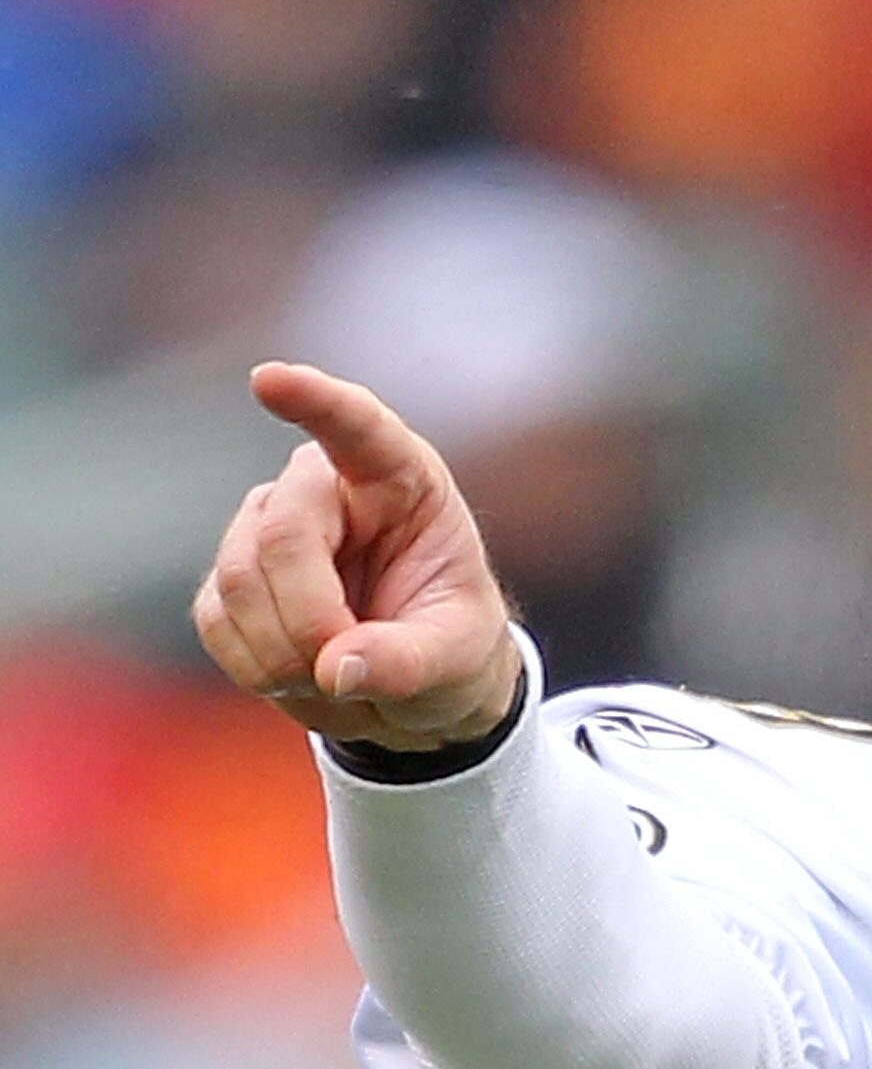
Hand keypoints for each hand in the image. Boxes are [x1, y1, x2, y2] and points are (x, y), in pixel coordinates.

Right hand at [194, 362, 522, 753]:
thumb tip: (335, 669)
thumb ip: (408, 661)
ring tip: (339, 682)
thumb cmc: (451, 648)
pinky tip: (305, 682)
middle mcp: (322, 488)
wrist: (419, 688)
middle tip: (346, 674)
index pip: (357, 426)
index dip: (314, 401)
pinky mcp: (230, 580)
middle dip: (310, 621)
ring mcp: (265, 527)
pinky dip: (262, 672)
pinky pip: (217, 623)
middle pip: (281, 537)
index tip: (269, 380)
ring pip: (239, 581)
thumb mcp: (458, 660)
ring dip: (286, 658)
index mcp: (397, 479)